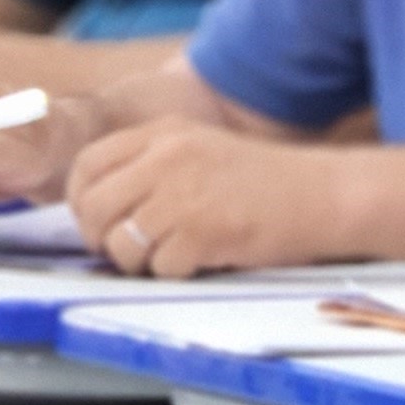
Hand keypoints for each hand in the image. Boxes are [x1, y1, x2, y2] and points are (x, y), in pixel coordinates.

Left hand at [64, 120, 343, 277]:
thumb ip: (154, 163)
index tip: (97, 220)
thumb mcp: (202, 149)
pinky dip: (176, 272)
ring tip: (170, 257)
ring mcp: (182, 195)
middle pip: (94, 206)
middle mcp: (166, 158)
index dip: (81, 200)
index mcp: (163, 133)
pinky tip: (202, 259)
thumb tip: (103, 205)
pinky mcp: (201, 232)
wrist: (324, 194)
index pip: (87, 164)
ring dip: (138, 261)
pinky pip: (160, 266)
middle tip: (125, 250)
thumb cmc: (266, 180)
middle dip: (101, 238)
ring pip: (122, 243)